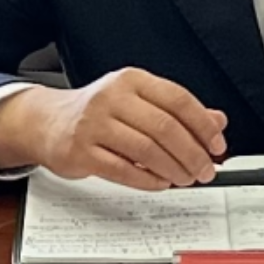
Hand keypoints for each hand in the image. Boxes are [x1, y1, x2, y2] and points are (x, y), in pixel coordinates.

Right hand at [0, 68, 227, 190]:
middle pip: (165, 127)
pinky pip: (122, 170)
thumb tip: (217, 121)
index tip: (217, 144)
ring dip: (174, 169)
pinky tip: (161, 182)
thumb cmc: (97, 112)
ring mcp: (94, 124)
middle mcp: (112, 98)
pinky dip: (148, 180)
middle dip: (192, 153)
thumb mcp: (137, 101)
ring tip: (187, 179)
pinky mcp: (80, 151)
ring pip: (146, 150)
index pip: (178, 99)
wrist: (46, 122)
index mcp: (132, 80)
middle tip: (206, 169)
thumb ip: (176, 111)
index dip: (203, 125)